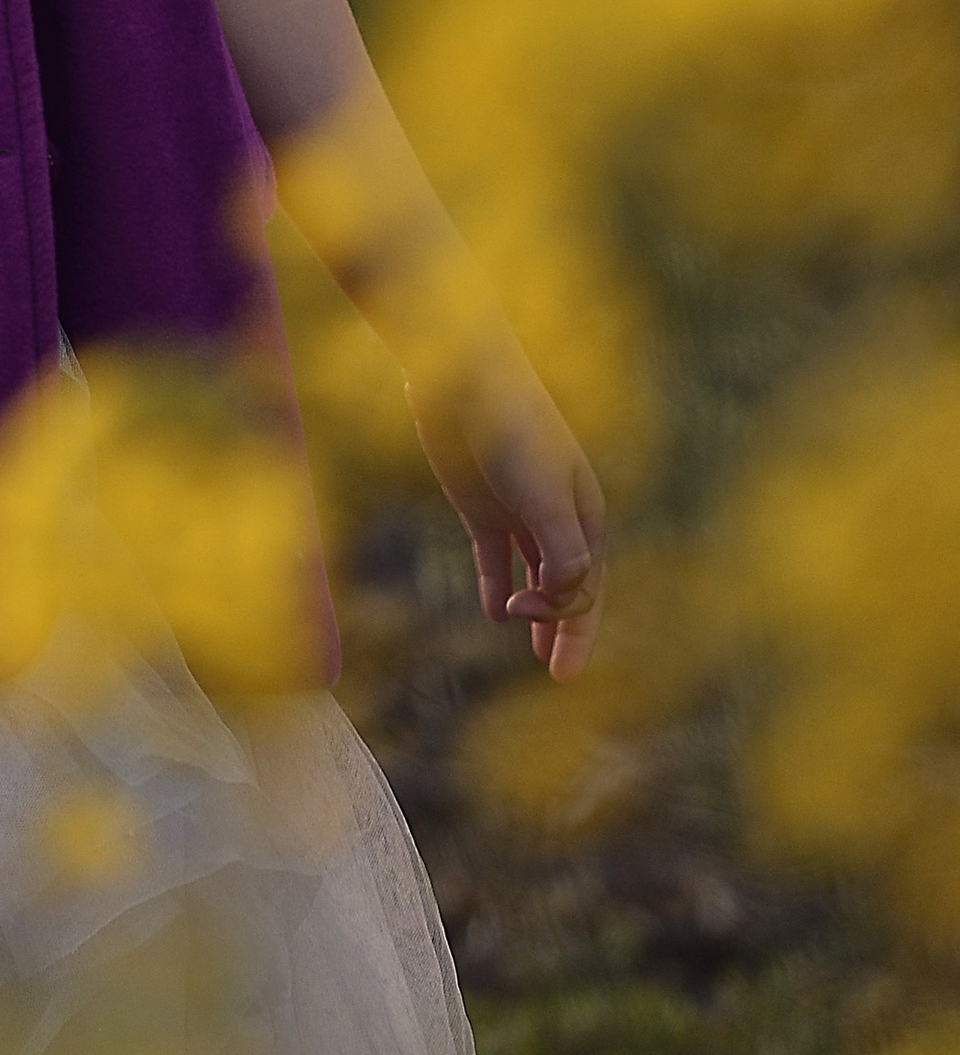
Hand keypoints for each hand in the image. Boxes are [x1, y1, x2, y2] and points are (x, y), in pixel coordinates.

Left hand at [408, 363, 605, 679]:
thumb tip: (567, 603)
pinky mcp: (479, 505)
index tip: (549, 654)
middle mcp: (556, 514)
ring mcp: (517, 510)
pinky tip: (494, 610)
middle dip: (568, 628)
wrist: (463, 378)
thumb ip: (563, 553)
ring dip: (537, 610)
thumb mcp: (546, 496)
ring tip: (534, 650)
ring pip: (535, 573)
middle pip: (569, 584)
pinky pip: (495, 555)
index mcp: (584, 512)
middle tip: (560, 676)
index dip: (577, 625)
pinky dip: (497, 583)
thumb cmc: (514, 430)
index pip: (590, 584)